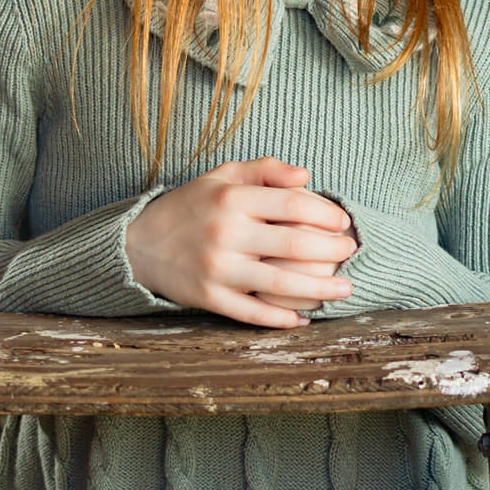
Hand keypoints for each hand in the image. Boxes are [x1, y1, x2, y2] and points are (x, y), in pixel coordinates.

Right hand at [124, 157, 358, 328]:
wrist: (138, 244)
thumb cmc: (192, 206)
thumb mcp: (222, 176)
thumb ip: (265, 170)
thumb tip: (307, 177)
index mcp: (232, 198)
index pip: (293, 204)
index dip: (326, 214)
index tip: (344, 223)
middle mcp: (226, 232)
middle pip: (294, 244)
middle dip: (332, 251)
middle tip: (351, 253)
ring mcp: (218, 268)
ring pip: (281, 282)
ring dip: (320, 289)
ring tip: (344, 289)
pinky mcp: (208, 297)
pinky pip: (253, 312)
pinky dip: (282, 318)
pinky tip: (304, 319)